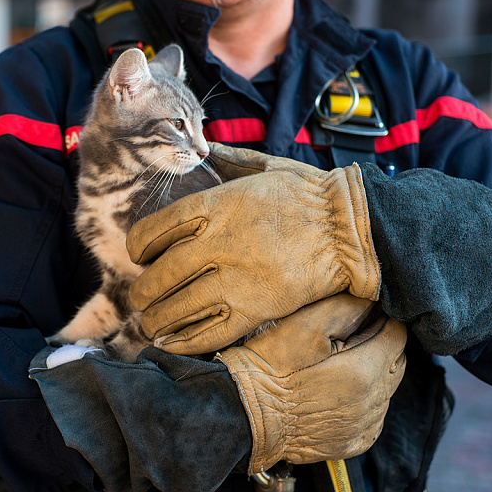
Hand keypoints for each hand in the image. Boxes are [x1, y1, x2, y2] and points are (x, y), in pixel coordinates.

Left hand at [126, 144, 380, 354]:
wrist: (354, 230)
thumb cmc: (310, 195)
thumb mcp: (267, 165)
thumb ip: (230, 160)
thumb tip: (206, 149)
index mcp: (216, 205)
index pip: (154, 229)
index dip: (138, 247)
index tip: (139, 256)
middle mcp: (219, 243)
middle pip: (160, 274)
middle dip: (143, 291)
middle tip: (140, 298)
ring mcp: (236, 279)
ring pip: (178, 306)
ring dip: (156, 319)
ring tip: (150, 324)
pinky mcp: (256, 309)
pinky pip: (208, 332)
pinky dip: (183, 341)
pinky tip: (170, 343)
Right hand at [216, 293, 406, 472]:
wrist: (246, 411)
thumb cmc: (270, 366)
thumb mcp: (304, 324)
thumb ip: (346, 308)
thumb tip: (372, 302)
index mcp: (363, 370)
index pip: (397, 335)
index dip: (381, 319)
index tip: (361, 314)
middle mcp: (370, 402)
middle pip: (397, 362)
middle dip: (380, 345)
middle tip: (347, 337)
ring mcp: (363, 426)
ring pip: (386, 390)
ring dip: (372, 374)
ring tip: (335, 365)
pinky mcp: (352, 442)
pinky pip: (373, 416)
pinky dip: (362, 400)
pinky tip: (335, 391)